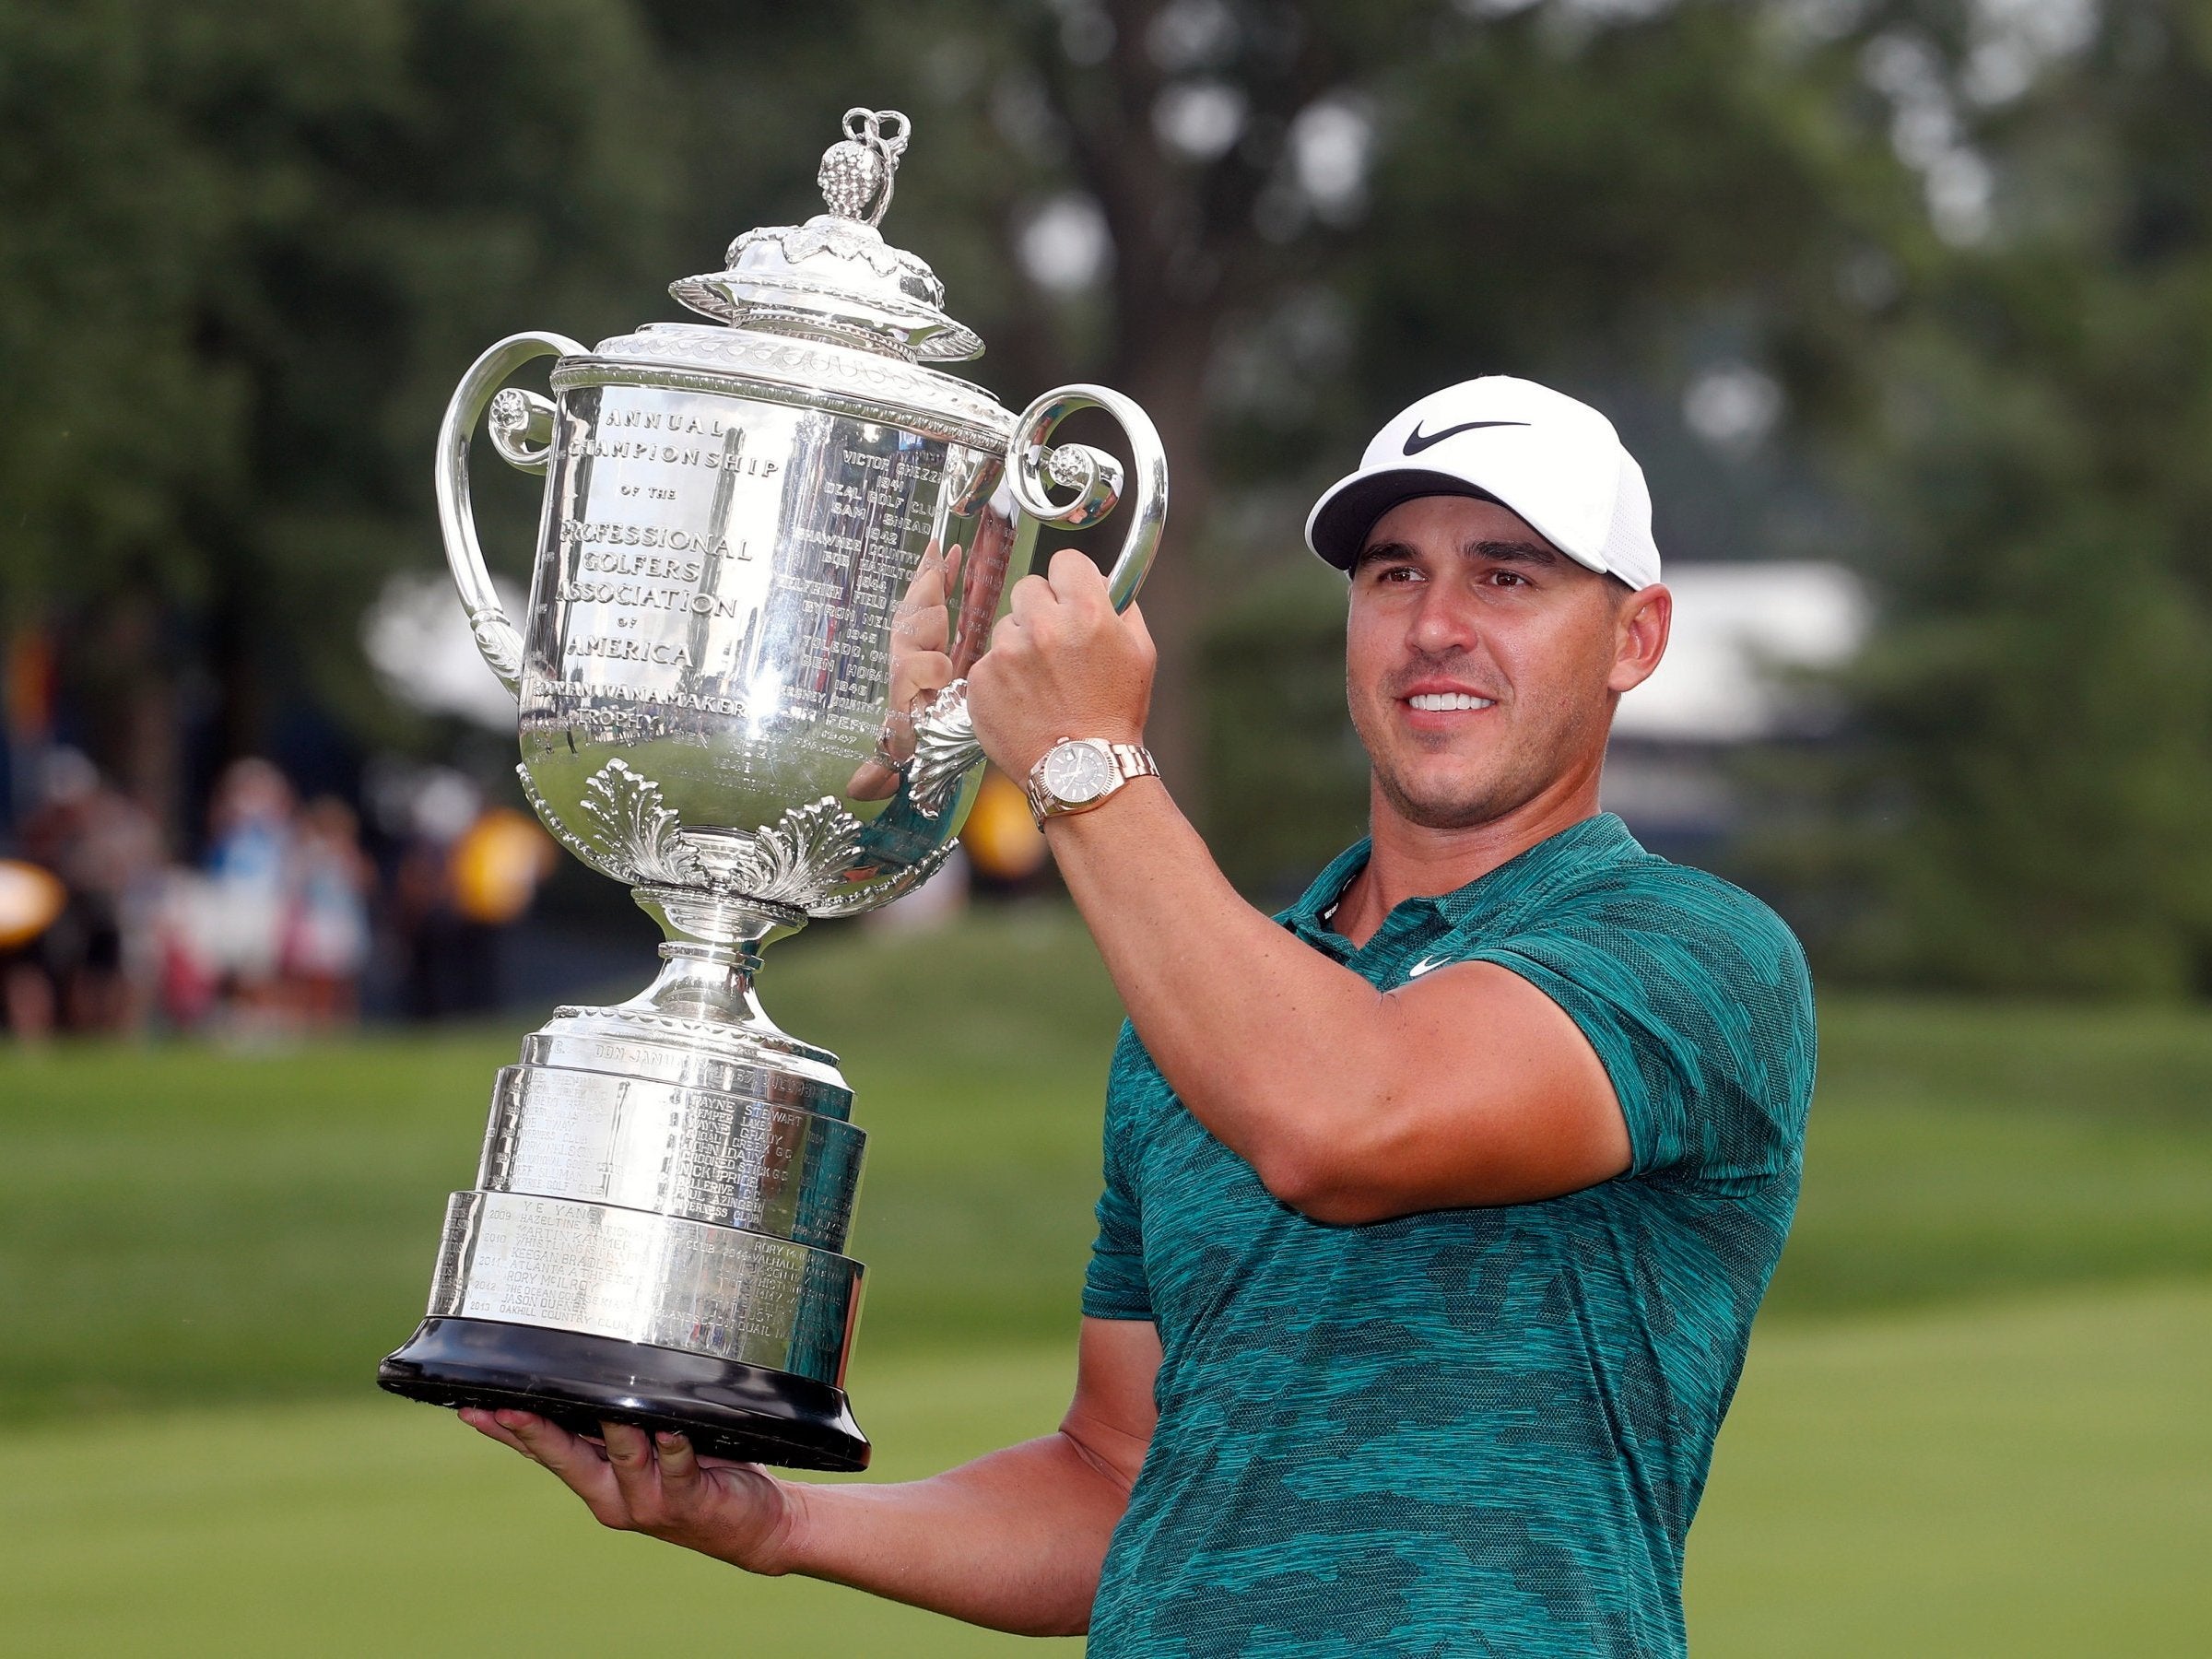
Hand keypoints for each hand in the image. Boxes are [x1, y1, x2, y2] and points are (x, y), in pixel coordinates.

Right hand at [460, 1409, 804, 1572]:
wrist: (753, 1525)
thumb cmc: (696, 1474)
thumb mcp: (644, 1451)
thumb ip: (616, 1425)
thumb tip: (587, 1374)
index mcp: (596, 1481)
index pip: (542, 1452)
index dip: (505, 1431)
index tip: (471, 1406)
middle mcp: (613, 1495)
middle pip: (566, 1457)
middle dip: (535, 1430)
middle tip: (505, 1405)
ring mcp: (649, 1500)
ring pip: (621, 1456)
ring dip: (611, 1427)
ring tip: (599, 1398)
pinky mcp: (689, 1498)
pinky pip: (678, 1467)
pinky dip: (673, 1447)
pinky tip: (671, 1429)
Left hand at [848, 542, 962, 801]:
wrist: (920, 720)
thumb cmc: (916, 734)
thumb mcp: (903, 751)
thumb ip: (884, 766)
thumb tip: (855, 792)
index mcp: (903, 686)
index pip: (909, 668)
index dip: (923, 665)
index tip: (942, 668)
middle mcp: (906, 657)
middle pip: (912, 626)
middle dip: (925, 604)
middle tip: (936, 578)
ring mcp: (917, 637)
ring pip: (921, 604)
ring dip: (931, 579)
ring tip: (943, 554)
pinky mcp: (931, 622)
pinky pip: (935, 593)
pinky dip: (943, 571)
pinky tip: (953, 549)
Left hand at [965, 548, 1154, 778]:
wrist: (1082, 772)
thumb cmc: (1116, 714)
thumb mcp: (1141, 653)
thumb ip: (1123, 607)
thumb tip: (1104, 580)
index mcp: (1086, 612)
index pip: (1066, 561)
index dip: (1071, 580)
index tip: (1072, 597)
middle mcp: (1043, 625)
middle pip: (1029, 587)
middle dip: (1042, 609)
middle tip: (1055, 645)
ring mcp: (1006, 653)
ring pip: (1006, 626)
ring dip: (1019, 645)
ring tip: (1041, 683)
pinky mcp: (981, 679)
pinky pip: (989, 662)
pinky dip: (1002, 677)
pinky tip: (1023, 702)